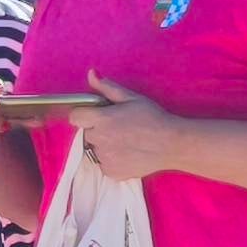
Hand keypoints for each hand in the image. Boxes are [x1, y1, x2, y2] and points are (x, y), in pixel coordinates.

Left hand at [65, 74, 182, 182]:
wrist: (171, 144)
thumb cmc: (153, 118)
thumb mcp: (131, 98)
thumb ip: (107, 87)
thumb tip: (91, 74)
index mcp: (101, 119)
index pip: (75, 117)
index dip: (85, 115)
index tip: (96, 116)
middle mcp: (99, 140)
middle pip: (86, 133)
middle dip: (97, 130)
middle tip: (118, 128)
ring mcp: (104, 158)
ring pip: (95, 150)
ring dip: (104, 146)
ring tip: (125, 141)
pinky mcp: (111, 172)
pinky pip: (103, 164)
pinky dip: (111, 160)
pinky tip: (127, 153)